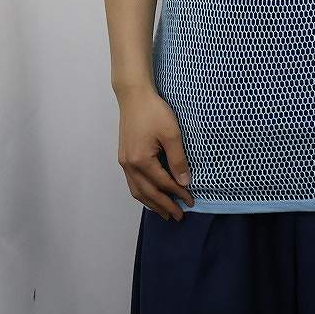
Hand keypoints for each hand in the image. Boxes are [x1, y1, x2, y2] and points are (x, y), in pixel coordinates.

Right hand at [116, 85, 193, 220]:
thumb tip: (184, 182)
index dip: (178, 194)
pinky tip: (150, 194)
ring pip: (137, 190)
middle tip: (177, 217)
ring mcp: (124, 161)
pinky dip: (142, 192)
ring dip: (151, 203)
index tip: (191, 202)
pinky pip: (132, 182)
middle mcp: (129, 165)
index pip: (163, 184)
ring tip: (164, 212)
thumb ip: (178, 159)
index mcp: (141, 161)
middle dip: (164, 206)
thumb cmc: (154, 111)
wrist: (134, 96)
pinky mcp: (123, 156)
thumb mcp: (172, 134)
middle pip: (148, 193)